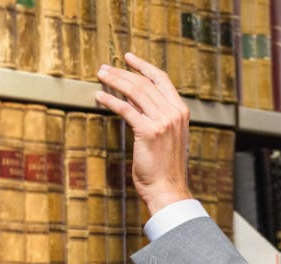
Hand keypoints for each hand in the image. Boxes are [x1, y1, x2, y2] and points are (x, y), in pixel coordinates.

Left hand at [95, 52, 192, 215]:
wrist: (168, 189)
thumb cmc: (166, 169)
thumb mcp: (167, 138)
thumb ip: (156, 118)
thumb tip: (135, 102)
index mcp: (181, 112)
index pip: (162, 80)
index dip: (144, 66)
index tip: (129, 58)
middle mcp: (174, 113)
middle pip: (145, 83)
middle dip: (122, 72)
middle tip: (105, 68)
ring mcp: (162, 122)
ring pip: (135, 92)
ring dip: (115, 81)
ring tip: (101, 76)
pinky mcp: (148, 131)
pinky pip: (125, 109)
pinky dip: (110, 100)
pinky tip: (99, 96)